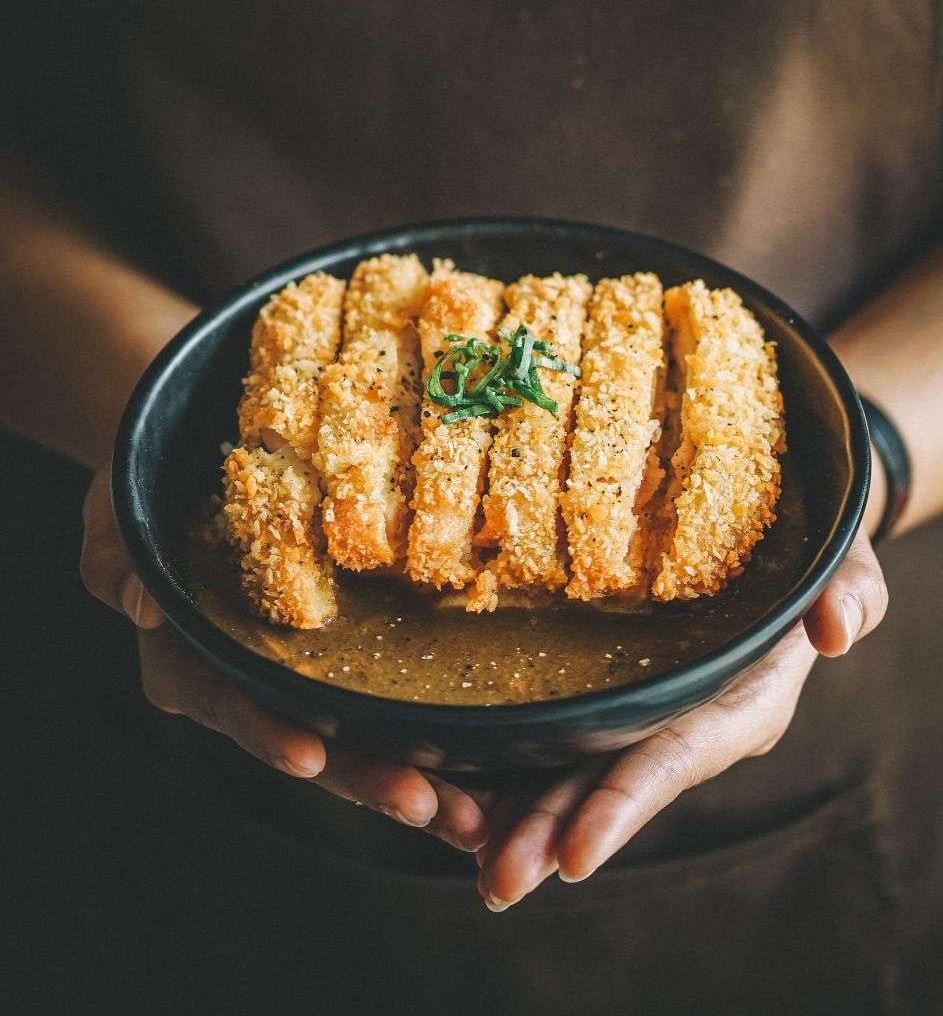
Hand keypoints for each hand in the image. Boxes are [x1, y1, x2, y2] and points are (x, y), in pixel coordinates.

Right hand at [80, 463, 490, 850]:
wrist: (195, 471)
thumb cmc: (144, 495)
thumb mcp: (114, 518)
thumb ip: (115, 563)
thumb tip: (142, 607)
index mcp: (190, 664)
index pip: (227, 704)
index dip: (266, 731)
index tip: (309, 754)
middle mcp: (246, 685)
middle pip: (306, 740)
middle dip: (363, 779)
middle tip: (424, 806)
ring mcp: (297, 678)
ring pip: (354, 739)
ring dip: (408, 777)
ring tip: (467, 816)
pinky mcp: (341, 660)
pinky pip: (384, 705)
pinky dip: (427, 742)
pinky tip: (483, 773)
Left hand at [475, 531, 887, 910]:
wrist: (775, 531)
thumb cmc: (809, 544)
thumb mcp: (839, 557)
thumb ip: (850, 589)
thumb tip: (836, 630)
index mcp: (737, 704)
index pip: (676, 760)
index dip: (626, 805)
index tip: (576, 856)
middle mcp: (684, 722)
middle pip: (612, 783)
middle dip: (555, 833)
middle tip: (498, 881)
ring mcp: (643, 712)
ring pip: (576, 771)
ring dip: (526, 817)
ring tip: (474, 859)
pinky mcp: (609, 690)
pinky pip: (559, 734)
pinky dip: (515, 769)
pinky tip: (465, 795)